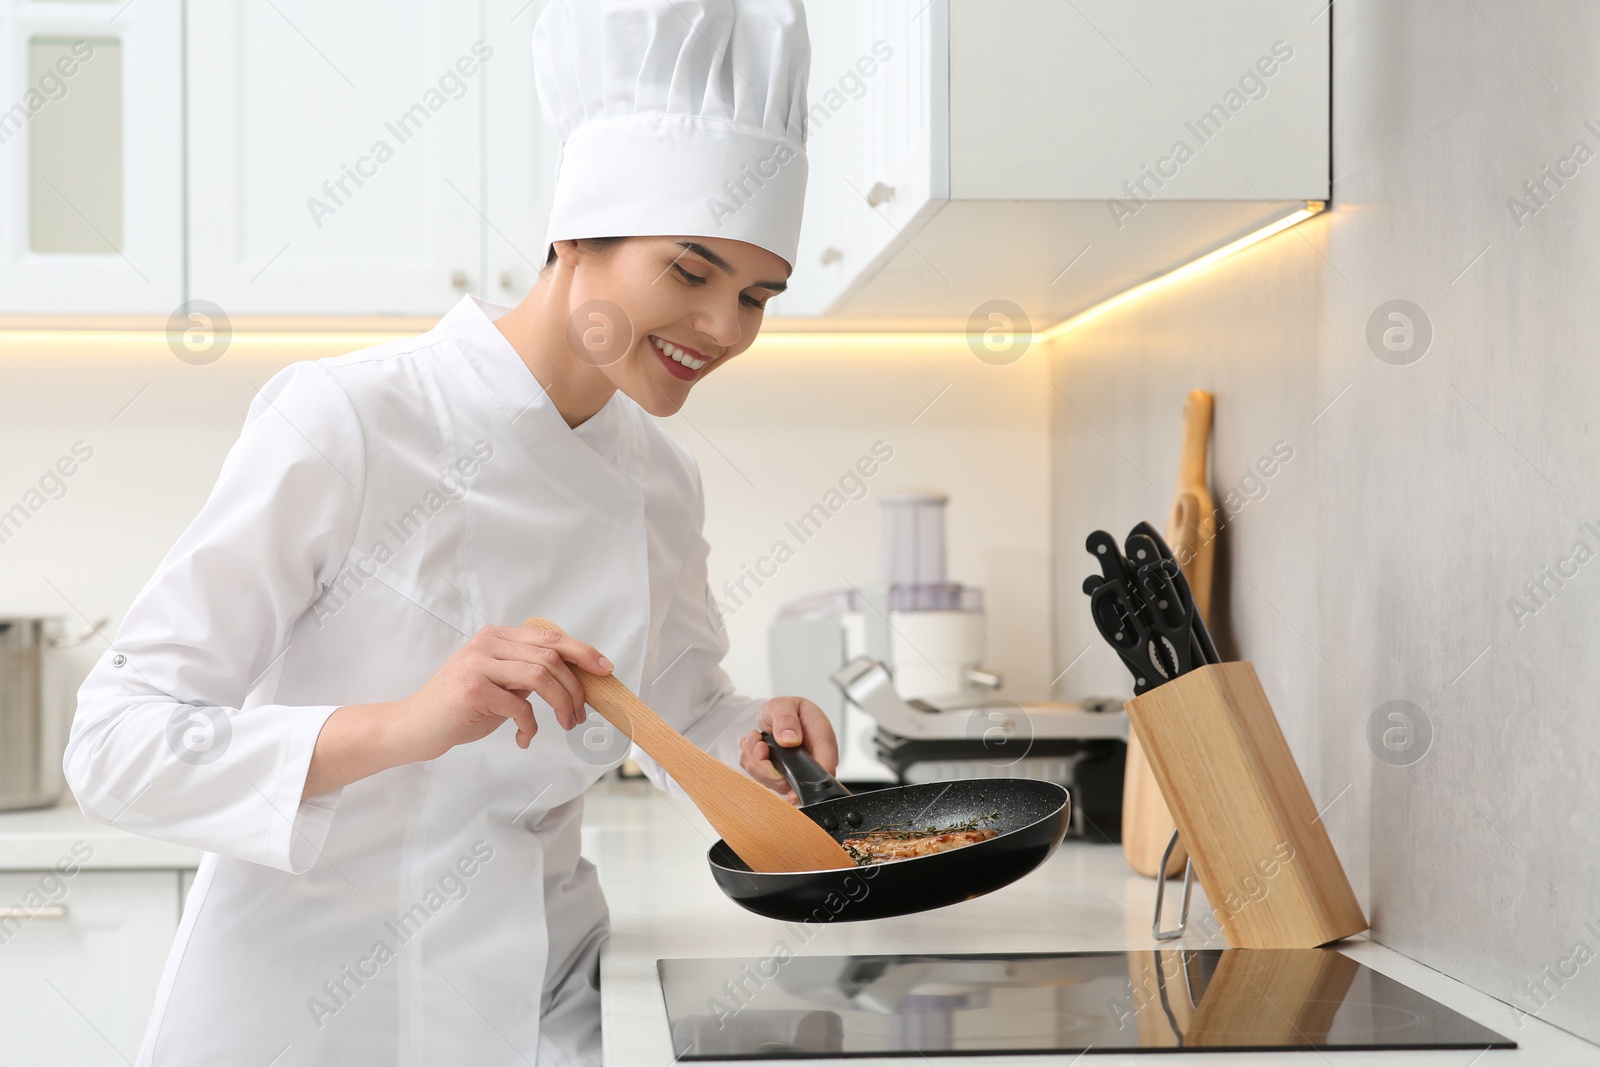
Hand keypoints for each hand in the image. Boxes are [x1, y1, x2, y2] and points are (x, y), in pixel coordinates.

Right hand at [306, 624, 615, 799]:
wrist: (412, 727)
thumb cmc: (458, 709)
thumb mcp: (498, 684)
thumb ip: (526, 675)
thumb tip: (572, 679)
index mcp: (496, 637)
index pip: (550, 637)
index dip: (583, 652)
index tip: (605, 669)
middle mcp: (487, 643)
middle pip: (551, 656)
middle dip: (575, 687)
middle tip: (580, 714)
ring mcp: (478, 664)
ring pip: (541, 676)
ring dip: (561, 704)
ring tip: (564, 724)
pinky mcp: (472, 689)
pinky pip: (520, 706)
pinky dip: (530, 726)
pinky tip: (524, 739)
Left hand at [737, 697, 838, 803]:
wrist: (775, 714)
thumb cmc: (787, 709)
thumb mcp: (785, 705)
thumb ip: (786, 719)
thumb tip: (790, 740)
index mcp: (821, 742)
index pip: (823, 772)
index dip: (809, 786)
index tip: (791, 793)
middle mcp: (811, 761)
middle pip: (793, 784)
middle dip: (767, 769)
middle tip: (759, 744)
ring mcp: (796, 770)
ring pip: (773, 783)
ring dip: (755, 762)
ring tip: (756, 738)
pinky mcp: (780, 775)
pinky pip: (761, 778)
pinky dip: (751, 762)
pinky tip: (753, 745)